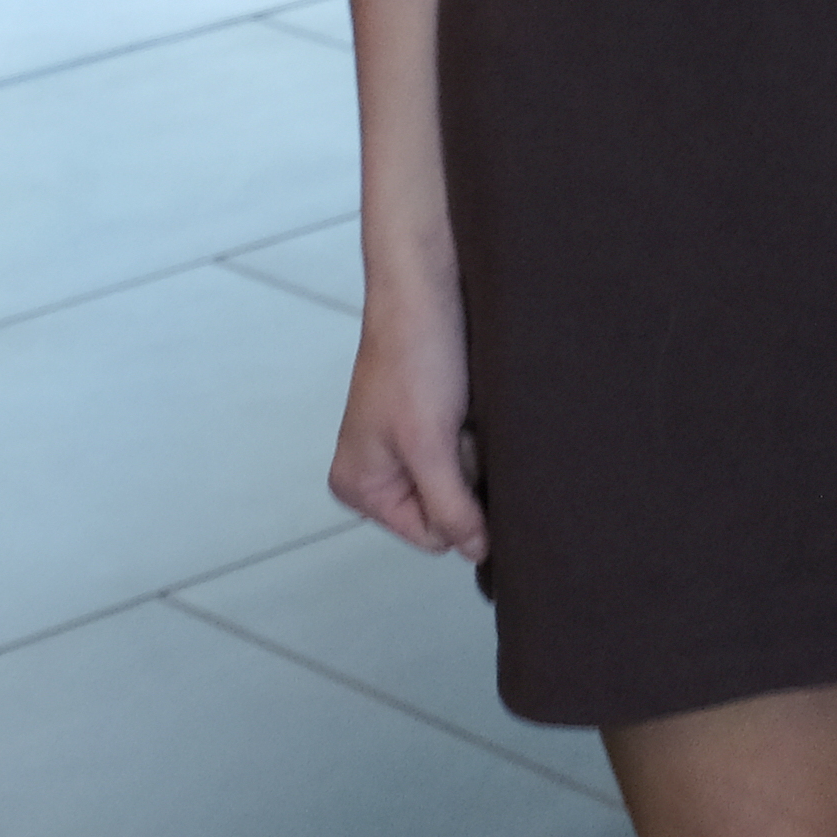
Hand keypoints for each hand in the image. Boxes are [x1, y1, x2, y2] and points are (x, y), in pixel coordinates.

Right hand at [330, 284, 487, 558]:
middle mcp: (378, 473)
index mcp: (359, 488)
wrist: (429, 284)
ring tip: (460, 410)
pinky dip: (477, 431)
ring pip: (463, 479)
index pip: (431, 536)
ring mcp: (404, 447)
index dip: (458, 507)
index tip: (455, 457)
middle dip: (465, 476)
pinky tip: (469, 403)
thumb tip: (477, 552)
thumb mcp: (430, 444)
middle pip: (447, 510)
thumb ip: (451, 507)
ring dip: (474, 451)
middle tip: (455, 428)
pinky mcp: (430, 421)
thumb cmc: (415, 354)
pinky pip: (467, 449)